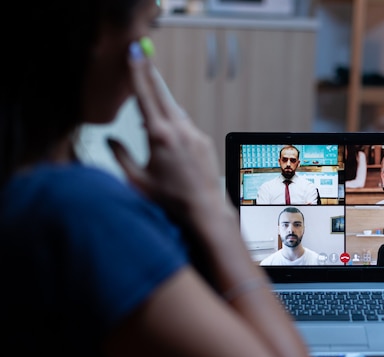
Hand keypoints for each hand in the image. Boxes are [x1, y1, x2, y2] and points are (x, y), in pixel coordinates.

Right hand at [109, 41, 225, 221]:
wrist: (204, 209)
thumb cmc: (171, 199)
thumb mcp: (137, 180)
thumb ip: (120, 156)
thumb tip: (110, 140)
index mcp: (160, 136)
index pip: (145, 95)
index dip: (137, 72)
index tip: (134, 53)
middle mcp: (180, 130)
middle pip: (162, 94)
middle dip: (151, 75)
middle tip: (143, 56)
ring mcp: (195, 134)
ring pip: (174, 111)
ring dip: (161, 108)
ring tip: (149, 120)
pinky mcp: (204, 141)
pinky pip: (185, 126)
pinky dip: (174, 125)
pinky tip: (167, 140)